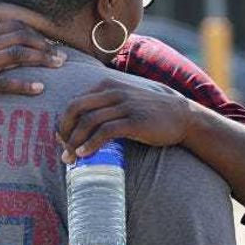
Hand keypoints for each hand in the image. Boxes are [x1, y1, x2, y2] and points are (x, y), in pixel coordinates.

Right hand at [0, 16, 65, 110]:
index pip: (14, 27)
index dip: (35, 34)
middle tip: (62, 56)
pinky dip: (24, 85)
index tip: (49, 44)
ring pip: (16, 56)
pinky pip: (4, 83)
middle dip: (45, 46)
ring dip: (41, 60)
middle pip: (20, 39)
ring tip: (59, 67)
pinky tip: (39, 88)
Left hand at [58, 78, 196, 163]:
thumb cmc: (151, 113)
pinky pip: (105, 131)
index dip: (64, 122)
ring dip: (74, 141)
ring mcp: (125, 105)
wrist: (182, 117)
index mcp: (108, 86)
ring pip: (88, 121)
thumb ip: (106, 106)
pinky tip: (84, 154)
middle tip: (62, 148)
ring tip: (70, 157)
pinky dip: (90, 144)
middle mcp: (114, 92)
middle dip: (64, 130)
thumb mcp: (125, 101)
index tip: (62, 139)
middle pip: (76, 108)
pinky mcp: (134, 121)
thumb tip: (82, 124)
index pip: (75, 101)